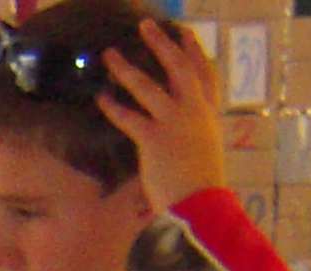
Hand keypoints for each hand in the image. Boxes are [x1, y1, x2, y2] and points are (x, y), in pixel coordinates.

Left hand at [99, 15, 227, 209]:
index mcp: (209, 116)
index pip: (206, 76)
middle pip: (179, 67)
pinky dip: (113, 106)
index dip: (196, 53)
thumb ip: (193, 139)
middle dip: (163, 43)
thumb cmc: (202, 188)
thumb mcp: (204, 155)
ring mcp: (175, 123)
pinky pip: (129, 117)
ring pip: (149, 86)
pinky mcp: (155, 139)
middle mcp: (194, 113)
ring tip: (110, 53)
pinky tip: (101, 97)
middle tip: (147, 25)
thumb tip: (181, 138)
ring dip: (126, 68)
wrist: (203, 205)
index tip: (186, 35)